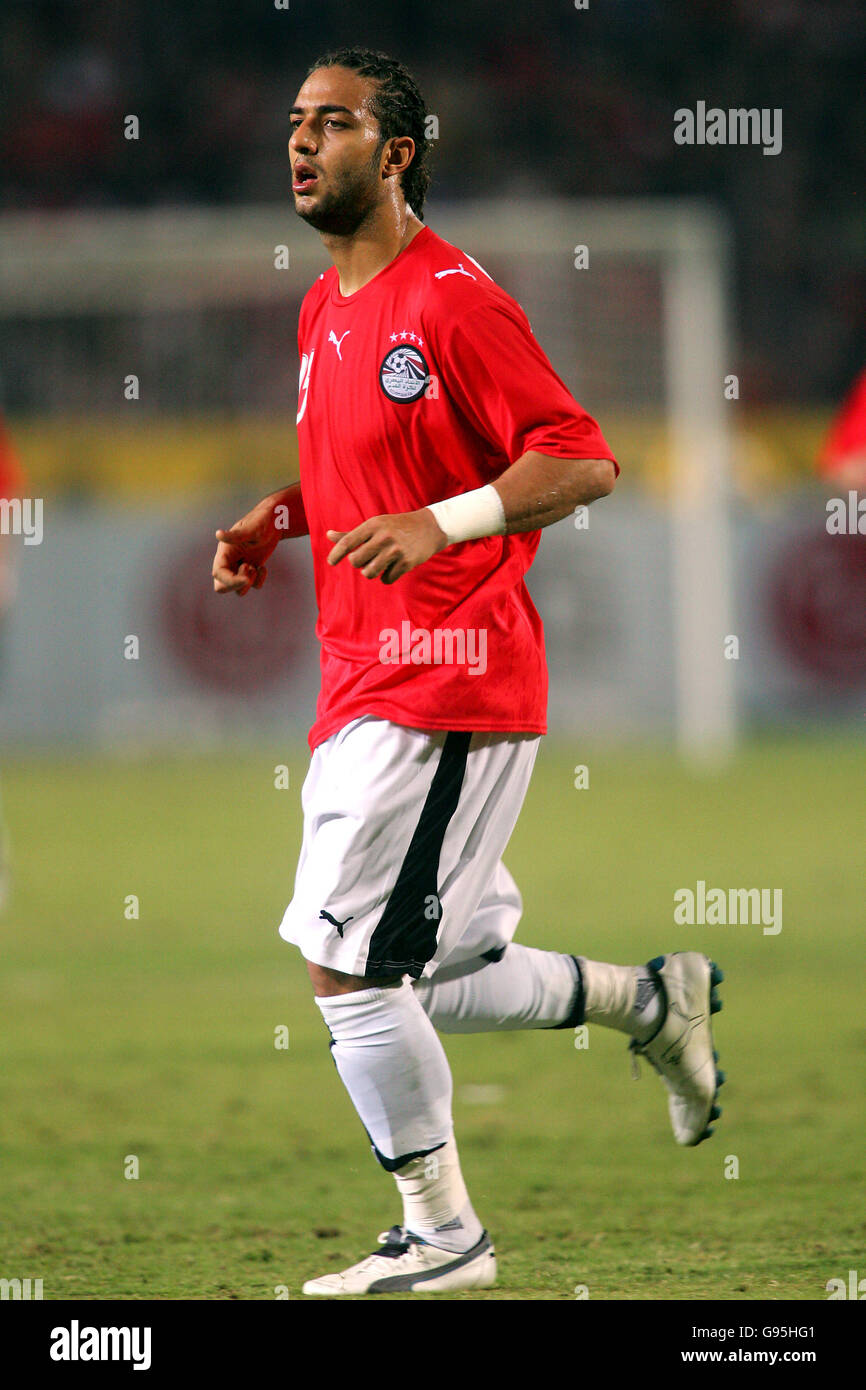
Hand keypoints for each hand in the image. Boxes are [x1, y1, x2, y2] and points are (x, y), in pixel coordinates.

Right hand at [212, 500, 280, 595]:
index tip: (246, 579)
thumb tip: (218, 534)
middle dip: (235, 586)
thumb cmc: (262, 521)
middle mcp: (229, 561)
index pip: (218, 573)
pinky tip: (263, 567)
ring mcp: (240, 567)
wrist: (275, 522)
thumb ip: (235, 535)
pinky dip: (259, 581)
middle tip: (250, 571)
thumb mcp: (251, 529)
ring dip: (248, 584)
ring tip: (255, 567)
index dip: (230, 581)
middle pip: (221, 586)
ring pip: (236, 589)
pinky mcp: (251, 570)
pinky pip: (252, 586)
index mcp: (224, 552)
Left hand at [326, 509, 447, 583]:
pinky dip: (386, 576)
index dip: (336, 554)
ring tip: (379, 564)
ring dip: (371, 572)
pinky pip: (386, 579)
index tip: (331, 562)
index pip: (348, 542)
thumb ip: (352, 534)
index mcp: (373, 525)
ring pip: (369, 573)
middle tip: (367, 558)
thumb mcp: (375, 525)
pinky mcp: (406, 563)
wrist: (429, 528)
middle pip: (356, 561)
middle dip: (359, 563)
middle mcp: (383, 537)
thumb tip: (328, 535)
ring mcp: (396, 550)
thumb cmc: (396, 526)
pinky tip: (393, 567)